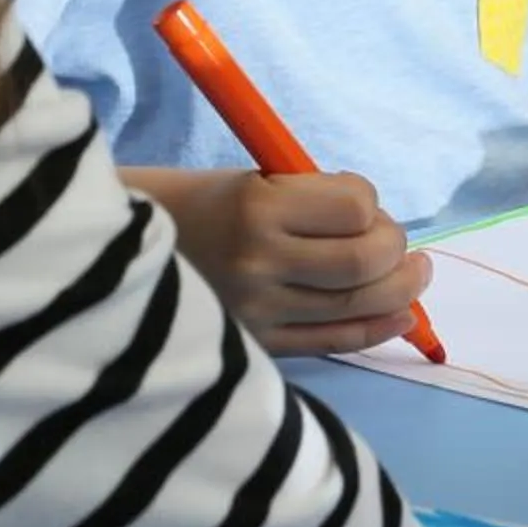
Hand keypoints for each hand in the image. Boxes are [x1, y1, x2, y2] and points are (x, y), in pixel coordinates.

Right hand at [171, 170, 432, 355]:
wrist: (112, 257)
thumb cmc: (188, 206)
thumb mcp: (245, 181)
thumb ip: (308, 202)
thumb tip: (376, 227)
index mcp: (255, 207)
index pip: (354, 206)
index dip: (370, 201)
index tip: (357, 201)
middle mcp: (261, 262)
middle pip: (365, 260)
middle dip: (395, 247)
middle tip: (395, 241)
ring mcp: (260, 311)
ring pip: (359, 304)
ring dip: (401, 287)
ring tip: (414, 272)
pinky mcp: (258, 345)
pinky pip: (335, 342)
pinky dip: (378, 327)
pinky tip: (401, 315)